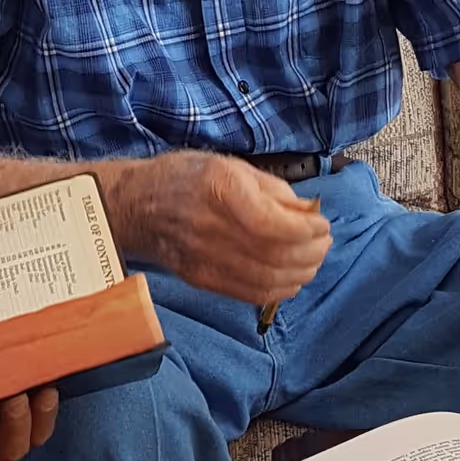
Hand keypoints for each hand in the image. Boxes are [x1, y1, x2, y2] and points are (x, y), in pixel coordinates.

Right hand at [107, 151, 332, 305]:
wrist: (135, 205)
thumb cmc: (185, 178)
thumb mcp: (231, 166)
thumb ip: (274, 190)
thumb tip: (309, 213)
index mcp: (219, 189)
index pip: (272, 224)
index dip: (306, 230)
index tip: (322, 224)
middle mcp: (211, 227)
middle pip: (274, 255)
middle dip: (311, 253)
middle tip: (324, 243)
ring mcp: (204, 258)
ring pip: (266, 280)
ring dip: (300, 273)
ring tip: (313, 260)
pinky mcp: (202, 279)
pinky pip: (250, 294)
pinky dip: (279, 290)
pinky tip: (292, 278)